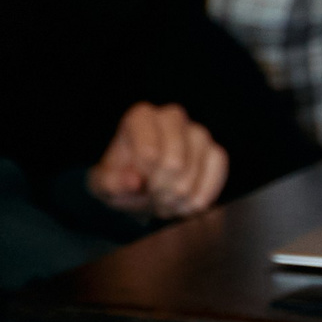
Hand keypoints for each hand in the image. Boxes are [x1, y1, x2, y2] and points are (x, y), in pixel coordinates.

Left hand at [87, 102, 226, 218]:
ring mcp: (196, 132)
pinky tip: (188, 204)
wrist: (141, 189)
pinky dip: (204, 192)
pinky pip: (218, 167)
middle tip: (154, 198)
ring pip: (197, 165)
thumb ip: (113, 183)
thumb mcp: (104, 185)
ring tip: (167, 203)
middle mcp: (171, 117)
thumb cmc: (120, 180)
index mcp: (140, 118)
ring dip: (182, 194)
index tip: (139, 184)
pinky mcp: (215, 151)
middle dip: (164, 189)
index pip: (148, 150)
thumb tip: (135, 182)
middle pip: (175, 161)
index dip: (145, 177)